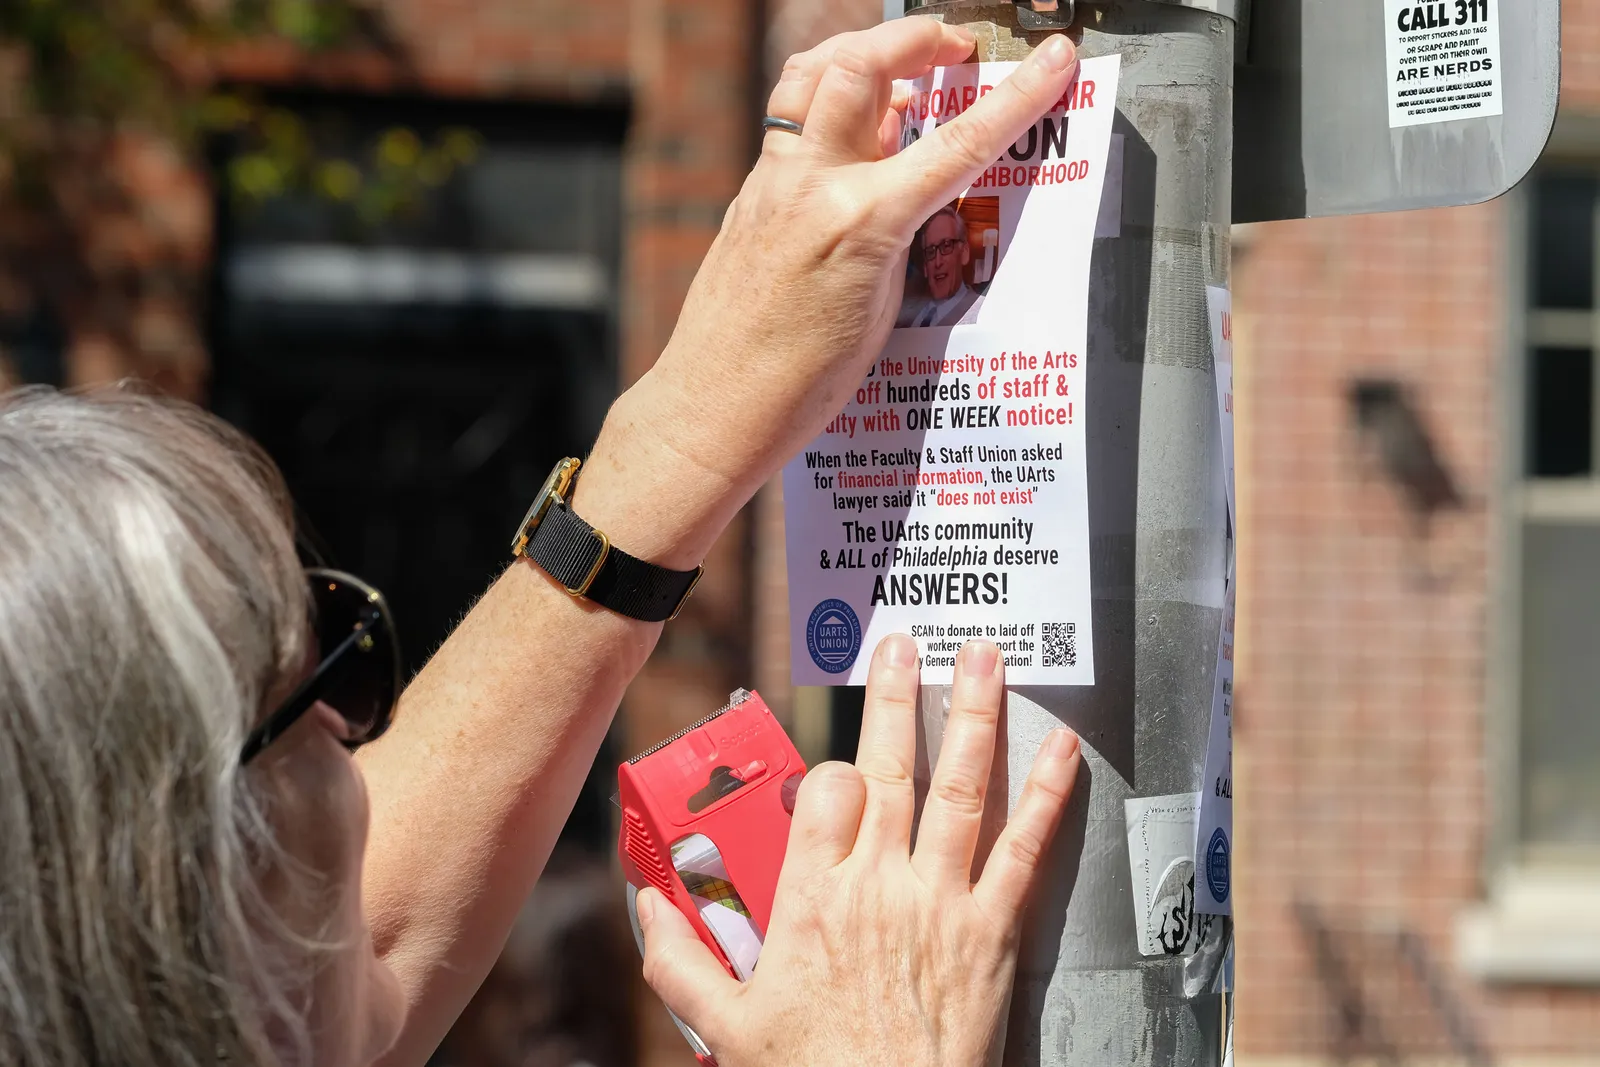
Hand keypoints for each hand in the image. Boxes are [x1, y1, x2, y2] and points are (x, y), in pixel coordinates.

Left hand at [574, 21, 1080, 568]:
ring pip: (810, 74)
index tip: (1052, 59)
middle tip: (956, 46)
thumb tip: (914, 179)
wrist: (714, 408)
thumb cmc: (799, 384)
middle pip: (862, 65)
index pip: (955, 142)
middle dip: (917, 38)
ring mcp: (771, 184)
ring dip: (860, 53)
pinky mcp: (749, 196)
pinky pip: (790, 120)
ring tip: (900, 66)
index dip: (1015, 97)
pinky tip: (852, 131)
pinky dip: (826, 101)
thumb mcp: (883, 309)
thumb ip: (900, 231)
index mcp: (860, 222)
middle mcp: (810, 186)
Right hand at [636, 635, 1082, 1066]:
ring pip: (960, 788)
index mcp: (812, 899)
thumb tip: (648, 903)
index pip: (824, 797)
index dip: (830, 772)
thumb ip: (678, 959)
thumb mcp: (723, 1027)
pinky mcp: (992, 930)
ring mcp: (941, 902)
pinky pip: (1025, 850)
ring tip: (984, 657)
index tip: (837, 775)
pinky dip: (1047, 796)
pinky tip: (1063, 749)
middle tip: (904, 645)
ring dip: (974, 715)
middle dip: (896, 698)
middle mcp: (878, 884)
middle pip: (887, 768)